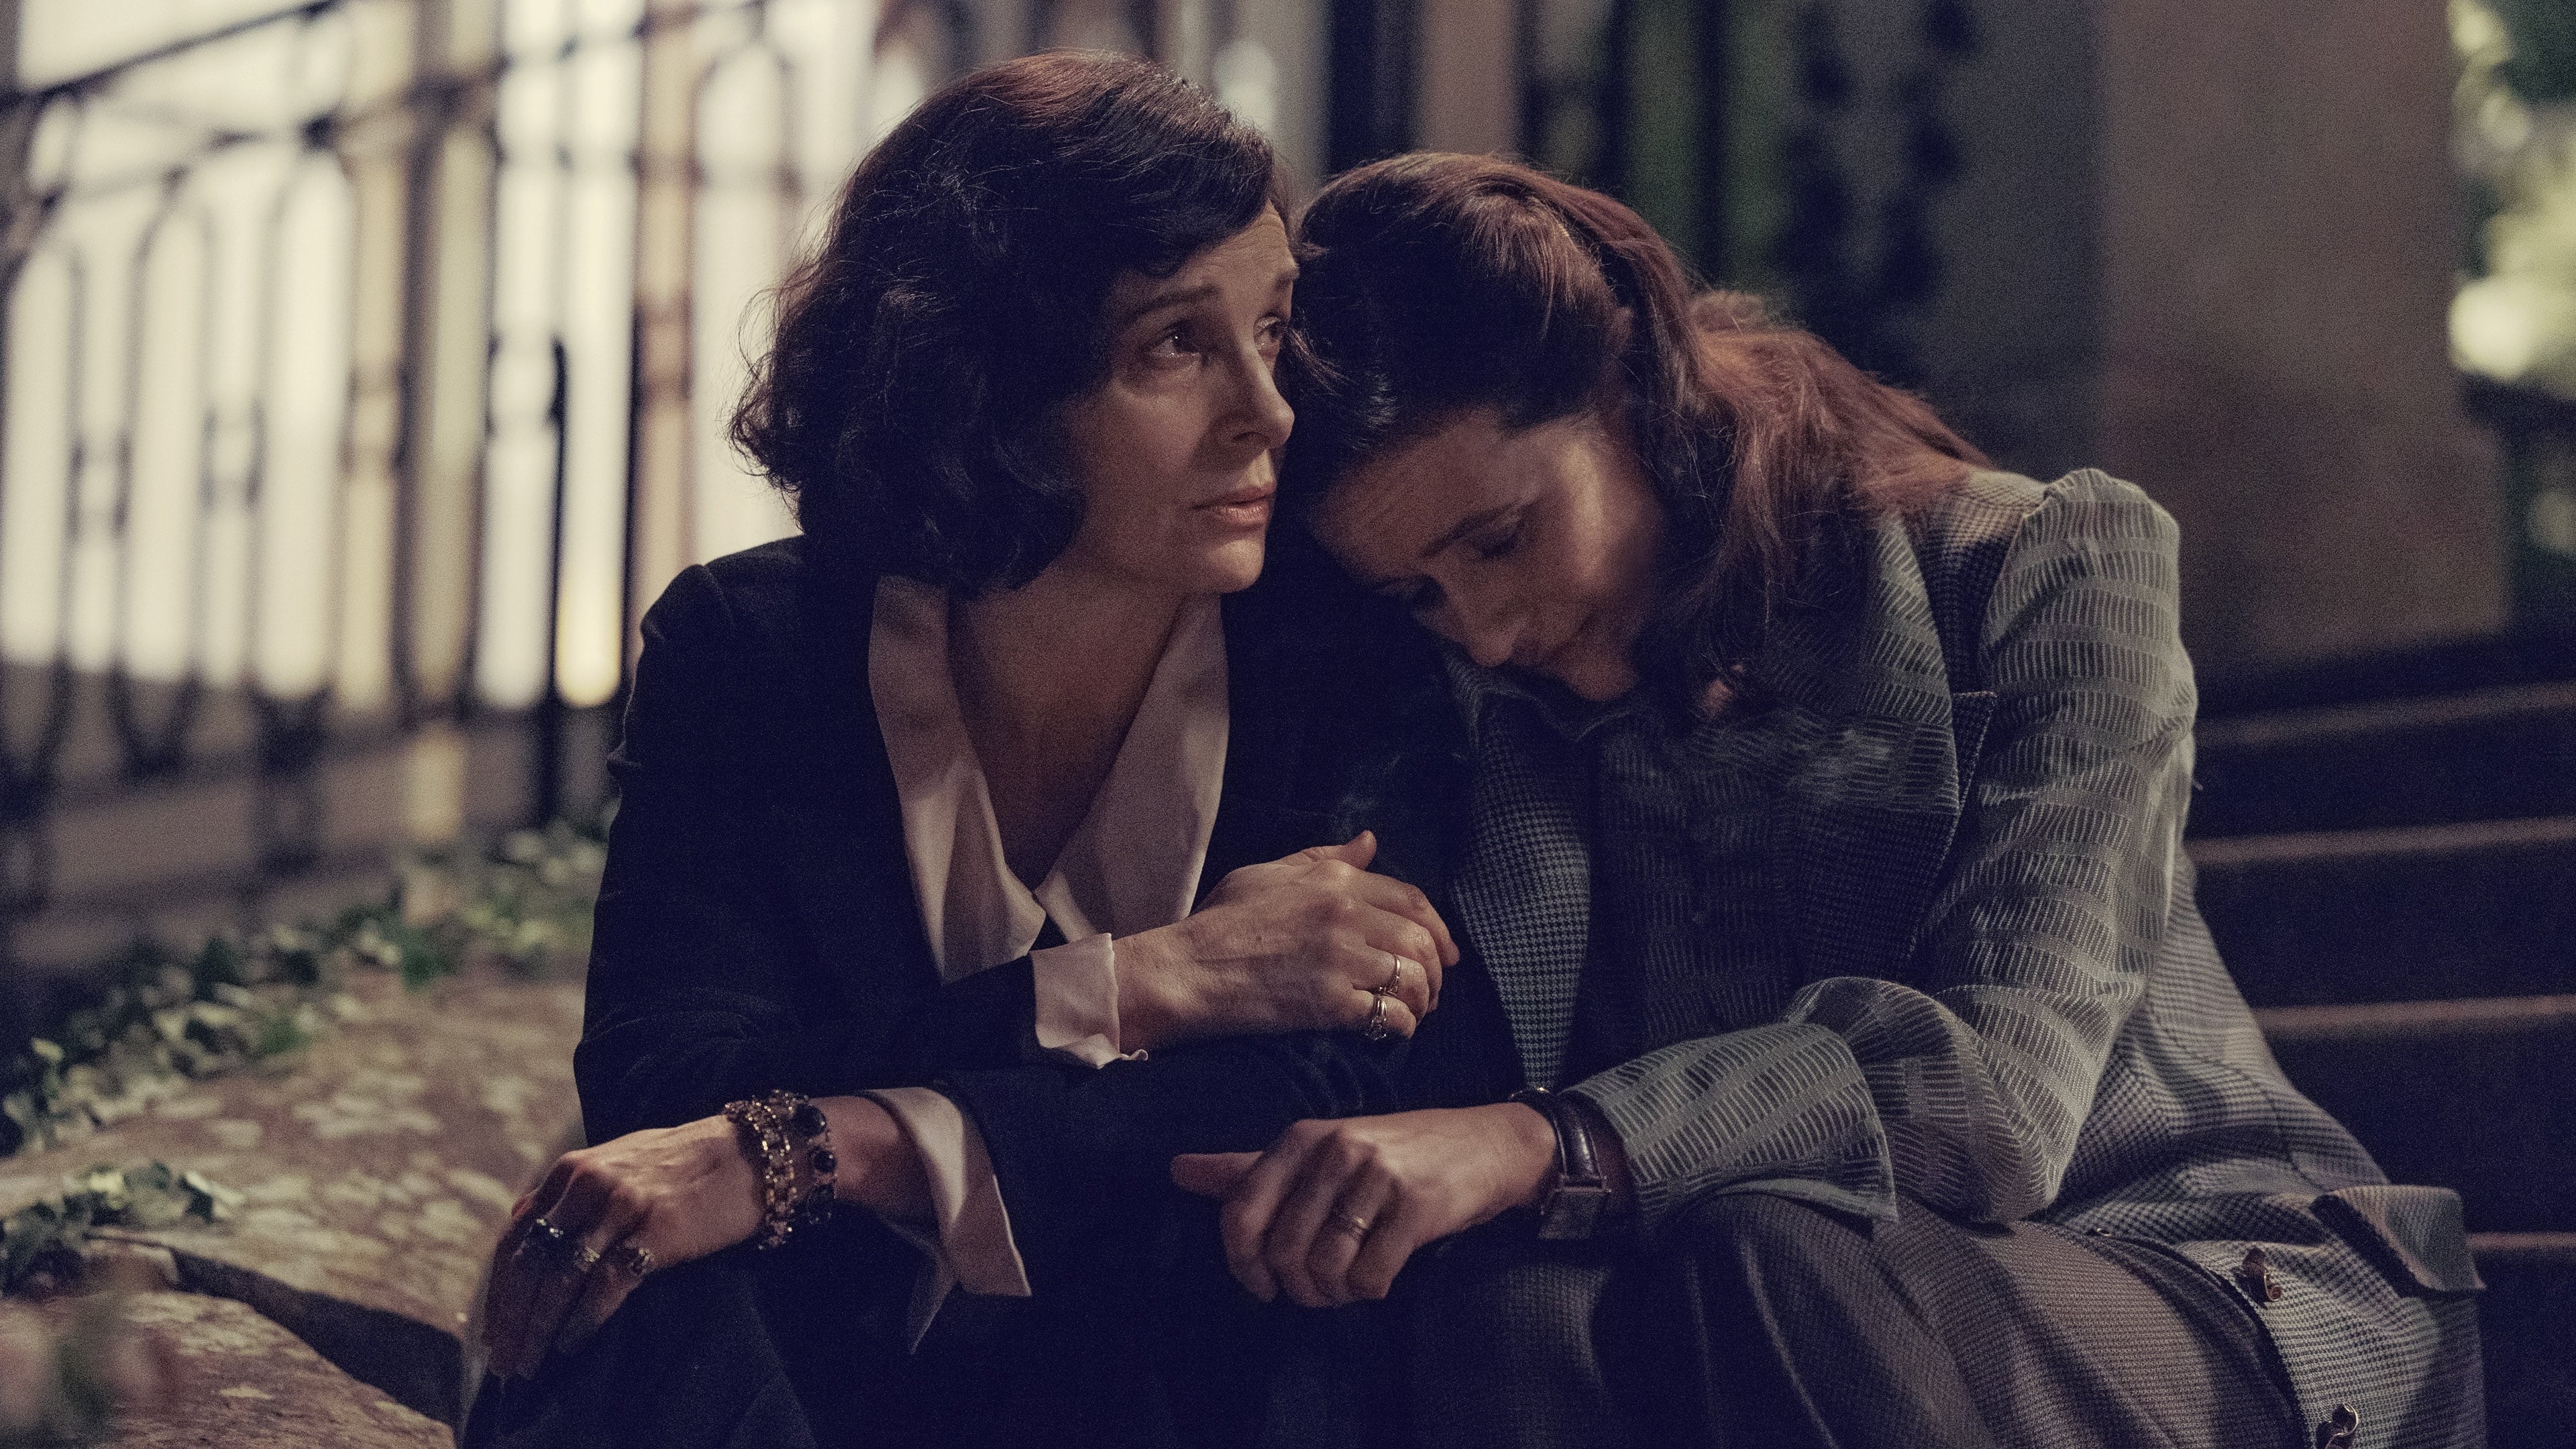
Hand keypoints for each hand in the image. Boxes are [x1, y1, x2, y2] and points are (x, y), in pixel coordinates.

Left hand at [479, 1097, 925, 1377]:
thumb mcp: (617, 1164)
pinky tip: (569, 1346)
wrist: (753, 1155)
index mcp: (573, 1170)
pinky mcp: (657, 1230)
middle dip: (512, 1319)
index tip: (492, 1334)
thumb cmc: (684, 1165)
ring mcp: (623, 1206)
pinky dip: (582, 1320)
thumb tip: (520, 1223)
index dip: (498, 1292)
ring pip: (562, 1278)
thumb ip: (569, 1192)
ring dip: (540, 1328)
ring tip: (531, 1364)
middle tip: (505, 1362)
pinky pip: (606, 1284)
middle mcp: (589, 1183)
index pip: (517, 1239)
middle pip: (532, 1263)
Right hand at [1117, 832, 1457, 1050]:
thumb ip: (1325, 858)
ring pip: (1413, 978)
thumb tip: (1369, 841)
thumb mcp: (1270, 874)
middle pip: (1421, 940)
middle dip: (1437, 969)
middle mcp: (1345, 914)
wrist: (1188, 971)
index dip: (1439, 929)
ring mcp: (1339, 959)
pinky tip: (1394, 1030)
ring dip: (1423, 1000)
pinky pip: (1389, 1014)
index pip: (1413, 899)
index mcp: (1334, 880)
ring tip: (1415, 1012)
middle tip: (1433, 989)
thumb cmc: (1221, 922)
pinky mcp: (1330, 1002)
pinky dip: (1402, 1025)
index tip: (1445, 952)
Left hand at [1170, 1104, 1556, 1307]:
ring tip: (1352, 1279)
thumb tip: (1175, 1170)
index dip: (1244, 1266)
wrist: (1487, 1145)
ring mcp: (1376, 1175)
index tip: (1264, 1284)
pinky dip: (1371, 1291)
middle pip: (1282, 1253)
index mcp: (1300, 1137)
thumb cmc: (1394, 1153)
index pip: (1240, 1216)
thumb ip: (1249, 1168)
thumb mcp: (1318, 1150)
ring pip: (1324, 1269)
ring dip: (1334, 1293)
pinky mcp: (1416, 1206)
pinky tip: (1381, 1275)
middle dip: (1297, 1288)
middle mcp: (1333, 1150)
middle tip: (1320, 1287)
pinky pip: (1370, 1277)